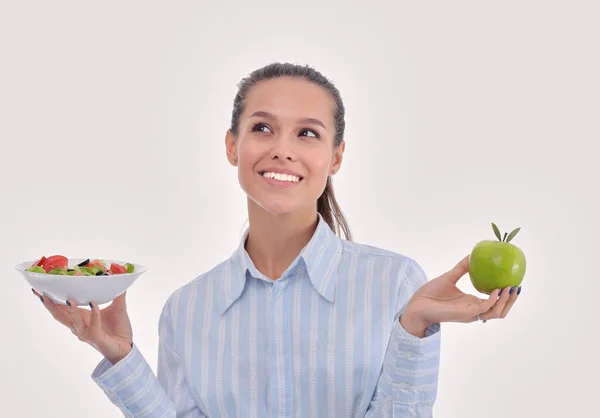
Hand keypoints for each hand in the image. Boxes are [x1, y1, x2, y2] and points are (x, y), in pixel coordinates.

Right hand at [33, 289, 132, 364]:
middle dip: (50, 305)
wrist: (126, 348)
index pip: (62, 307)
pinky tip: (95, 305)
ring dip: (71, 310)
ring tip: (69, 299)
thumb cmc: (118, 329)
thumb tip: (119, 276)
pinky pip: (93, 326)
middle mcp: (79, 326)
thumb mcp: (118, 307)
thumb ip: (118, 293)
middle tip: (43, 293)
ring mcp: (86, 333)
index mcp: (81, 317)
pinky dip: (94, 315)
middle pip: (60, 316)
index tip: (41, 288)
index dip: (51, 299)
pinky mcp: (96, 338)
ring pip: (74, 322)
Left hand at [401, 255, 520, 330]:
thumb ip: (462, 268)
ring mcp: (469, 313)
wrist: (416, 304)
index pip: (495, 303)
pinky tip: (496, 290)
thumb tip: (471, 255)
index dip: (507, 296)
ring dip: (505, 301)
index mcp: (471, 303)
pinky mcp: (464, 313)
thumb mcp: (449, 277)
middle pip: (500, 311)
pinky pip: (483, 309)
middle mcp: (473, 310)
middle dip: (511, 300)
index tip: (515, 283)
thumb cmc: (430, 294)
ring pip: (496, 312)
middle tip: (517, 286)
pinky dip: (492, 300)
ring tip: (510, 288)